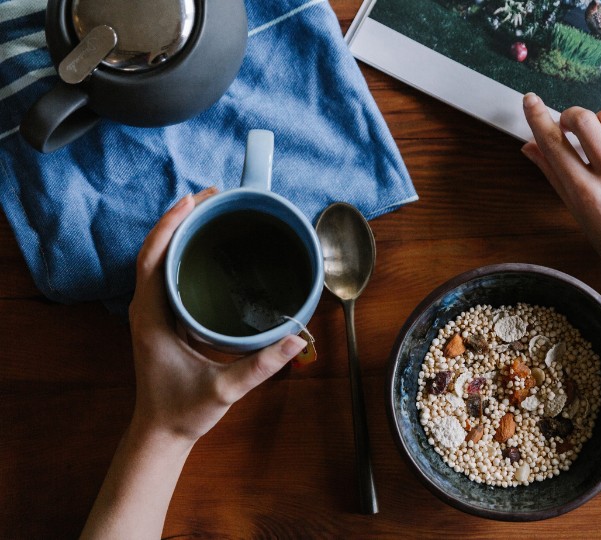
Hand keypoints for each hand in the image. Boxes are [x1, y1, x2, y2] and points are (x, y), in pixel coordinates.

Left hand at [128, 187, 306, 443]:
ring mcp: (153, 313)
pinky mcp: (163, 318)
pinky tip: (207, 247)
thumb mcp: (224, 389)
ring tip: (212, 211)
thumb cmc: (184, 411)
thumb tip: (296, 339)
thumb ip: (260, 365)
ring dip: (181, 232)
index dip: (170, 225)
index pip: (152, 259)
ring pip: (159, 260)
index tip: (193, 200)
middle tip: (214, 196)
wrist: (161, 433)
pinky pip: (168, 274)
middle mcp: (147, 309)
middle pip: (155, 250)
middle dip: (180, 218)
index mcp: (152, 318)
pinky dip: (183, 252)